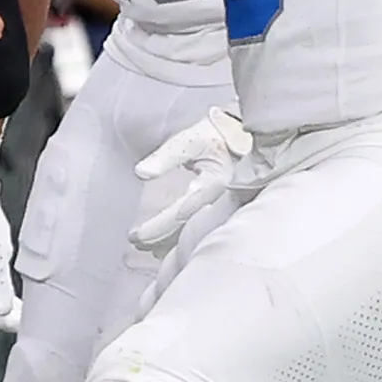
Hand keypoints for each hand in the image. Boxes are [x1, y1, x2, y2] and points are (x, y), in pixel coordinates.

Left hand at [129, 106, 250, 256]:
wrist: (246, 135)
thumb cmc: (215, 135)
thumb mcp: (188, 141)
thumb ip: (164, 157)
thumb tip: (141, 173)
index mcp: (213, 185)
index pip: (180, 212)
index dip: (157, 227)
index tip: (136, 236)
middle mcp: (220, 201)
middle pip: (187, 228)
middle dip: (160, 238)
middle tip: (135, 242)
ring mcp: (223, 206)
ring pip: (194, 231)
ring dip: (169, 241)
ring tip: (146, 246)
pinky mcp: (222, 206)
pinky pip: (200, 226)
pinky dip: (181, 235)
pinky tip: (167, 243)